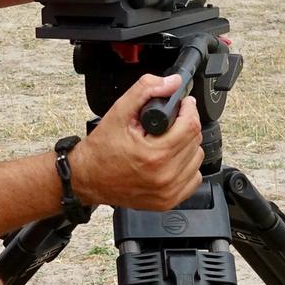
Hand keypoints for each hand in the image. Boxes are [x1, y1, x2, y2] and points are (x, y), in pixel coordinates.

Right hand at [69, 72, 202, 210]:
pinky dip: (186, 166)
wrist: (87, 177)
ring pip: (196, 158)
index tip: (184, 104)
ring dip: (187, 145)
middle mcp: (164, 176)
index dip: (189, 109)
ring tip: (167, 141)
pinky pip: (193, 178)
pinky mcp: (168, 201)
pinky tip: (170, 159)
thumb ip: (145, 90)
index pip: (190, 126)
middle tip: (170, 122)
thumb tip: (171, 83)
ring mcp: (168, 191)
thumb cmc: (101, 150)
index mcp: (155, 154)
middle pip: (195, 141)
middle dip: (186, 125)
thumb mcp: (119, 112)